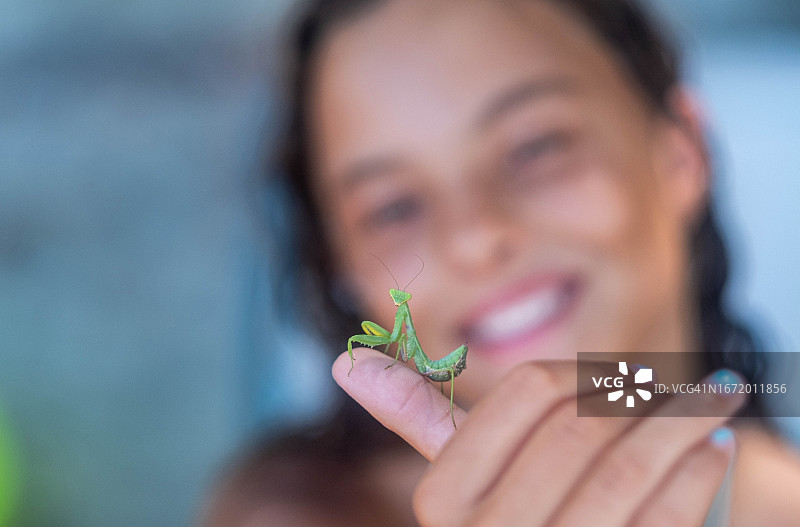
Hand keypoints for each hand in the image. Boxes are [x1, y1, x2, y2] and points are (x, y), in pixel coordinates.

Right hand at [333, 348, 745, 526]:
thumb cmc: (517, 521)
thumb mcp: (466, 481)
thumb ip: (418, 420)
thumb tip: (345, 365)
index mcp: (444, 497)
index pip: (531, 390)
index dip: (587, 372)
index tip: (620, 376)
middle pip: (582, 423)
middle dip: (645, 392)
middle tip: (688, 382)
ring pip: (626, 468)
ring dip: (683, 423)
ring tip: (716, 401)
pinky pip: (663, 517)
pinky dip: (698, 473)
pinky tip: (713, 450)